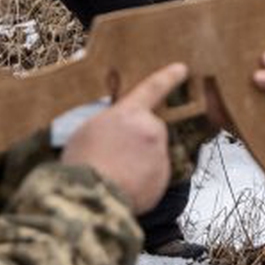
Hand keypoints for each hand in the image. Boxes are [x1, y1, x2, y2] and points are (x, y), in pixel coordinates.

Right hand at [62, 62, 179, 211]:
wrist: (91, 196)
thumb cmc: (82, 162)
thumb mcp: (87, 130)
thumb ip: (110, 123)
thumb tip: (118, 131)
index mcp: (129, 113)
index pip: (153, 88)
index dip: (168, 77)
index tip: (182, 69)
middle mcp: (151, 129)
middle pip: (149, 130)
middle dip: (137, 141)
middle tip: (113, 156)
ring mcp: (160, 154)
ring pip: (152, 155)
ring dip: (139, 163)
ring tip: (113, 175)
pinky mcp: (164, 179)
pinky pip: (154, 177)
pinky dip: (143, 182)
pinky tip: (123, 188)